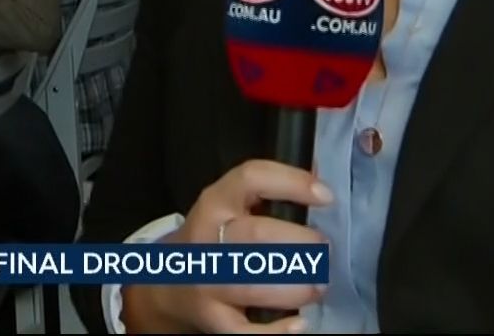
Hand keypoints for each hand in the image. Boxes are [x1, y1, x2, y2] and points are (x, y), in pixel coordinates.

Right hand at [120, 160, 328, 333]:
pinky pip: (243, 331)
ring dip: (295, 288)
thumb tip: (321, 173)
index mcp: (216, 201)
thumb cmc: (213, 239)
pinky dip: (274, 331)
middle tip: (325, 252)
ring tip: (318, 287)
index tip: (326, 196)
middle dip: (301, 244)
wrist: (167, 284)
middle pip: (257, 235)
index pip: (251, 178)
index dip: (291, 183)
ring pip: (252, 284)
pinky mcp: (211, 318)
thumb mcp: (232, 206)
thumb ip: (271, 191)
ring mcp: (206, 280)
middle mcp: (208, 237)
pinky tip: (299, 324)